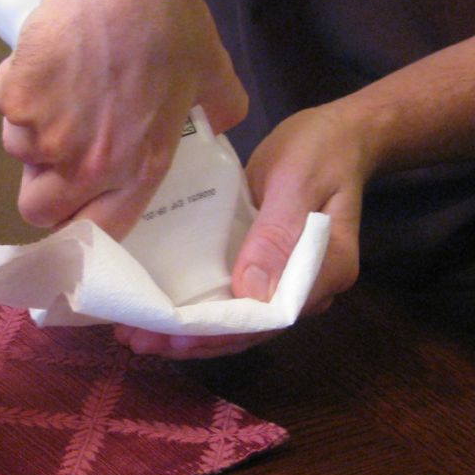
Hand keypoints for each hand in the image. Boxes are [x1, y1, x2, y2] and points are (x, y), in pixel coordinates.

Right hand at [0, 0, 246, 238]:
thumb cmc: (170, 23)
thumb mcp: (212, 72)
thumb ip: (221, 108)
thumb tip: (223, 120)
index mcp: (138, 167)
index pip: (98, 229)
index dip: (80, 223)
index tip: (76, 206)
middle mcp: (88, 164)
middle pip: (38, 209)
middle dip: (40, 184)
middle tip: (55, 146)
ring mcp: (46, 134)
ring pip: (18, 148)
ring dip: (30, 124)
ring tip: (59, 82)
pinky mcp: (14, 99)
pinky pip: (4, 103)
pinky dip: (15, 84)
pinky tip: (44, 55)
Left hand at [114, 103, 366, 358]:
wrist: (337, 135)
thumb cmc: (320, 150)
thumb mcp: (296, 181)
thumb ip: (276, 234)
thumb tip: (250, 290)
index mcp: (327, 270)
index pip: (271, 318)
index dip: (221, 333)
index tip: (174, 338)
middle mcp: (309, 288)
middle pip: (250, 328)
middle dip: (194, 339)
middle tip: (137, 339)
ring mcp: (289, 282)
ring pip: (238, 319)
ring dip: (189, 331)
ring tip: (138, 334)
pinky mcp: (267, 269)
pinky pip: (232, 297)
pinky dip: (198, 308)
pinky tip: (160, 310)